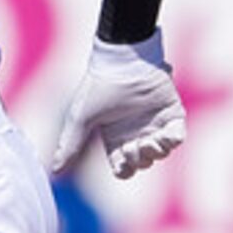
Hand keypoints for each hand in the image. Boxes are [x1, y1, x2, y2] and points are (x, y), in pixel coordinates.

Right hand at [48, 32, 186, 179]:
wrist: (122, 62)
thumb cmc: (99, 88)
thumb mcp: (80, 119)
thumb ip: (69, 146)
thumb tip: (54, 170)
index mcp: (115, 138)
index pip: (124, 167)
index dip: (124, 169)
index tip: (120, 158)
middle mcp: (135, 133)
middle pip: (143, 163)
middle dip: (139, 160)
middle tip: (134, 146)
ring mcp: (154, 124)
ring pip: (161, 153)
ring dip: (155, 152)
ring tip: (147, 141)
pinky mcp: (171, 113)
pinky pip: (178, 137)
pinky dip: (172, 141)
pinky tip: (162, 135)